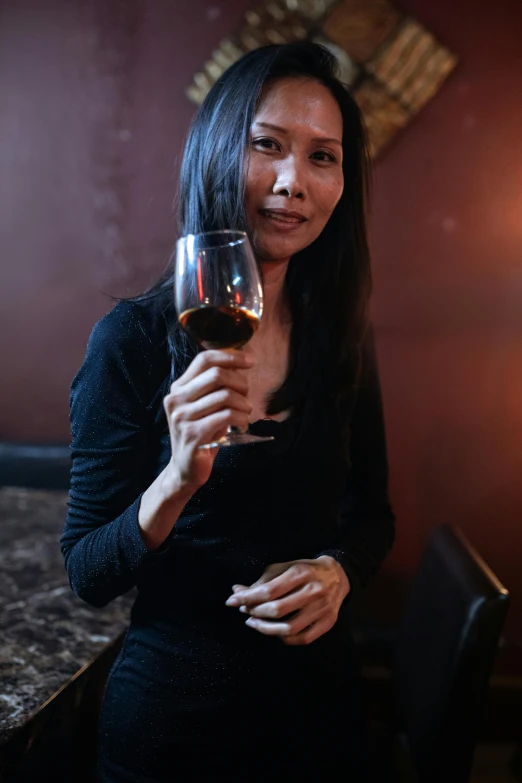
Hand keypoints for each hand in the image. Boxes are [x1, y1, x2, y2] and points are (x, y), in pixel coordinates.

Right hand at [162, 349, 253, 495]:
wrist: (186, 469)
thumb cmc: (202, 433)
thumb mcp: (206, 406)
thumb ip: (216, 387)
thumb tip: (242, 364)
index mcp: (178, 388)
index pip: (204, 360)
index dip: (230, 356)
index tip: (251, 361)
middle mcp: (176, 399)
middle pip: (216, 375)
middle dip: (240, 383)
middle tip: (247, 397)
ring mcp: (182, 417)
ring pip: (225, 396)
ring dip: (244, 405)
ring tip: (245, 415)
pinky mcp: (192, 435)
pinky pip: (226, 416)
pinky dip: (242, 419)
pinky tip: (242, 425)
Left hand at [225, 556, 349, 645]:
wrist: (338, 575)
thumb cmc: (305, 570)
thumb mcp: (284, 568)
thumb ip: (262, 581)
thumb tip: (236, 592)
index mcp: (300, 573)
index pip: (269, 591)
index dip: (248, 598)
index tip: (231, 601)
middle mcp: (313, 591)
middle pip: (277, 610)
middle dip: (255, 612)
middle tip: (244, 611)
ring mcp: (322, 609)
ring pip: (289, 629)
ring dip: (266, 629)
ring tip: (254, 622)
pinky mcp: (328, 623)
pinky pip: (302, 638)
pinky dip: (284, 638)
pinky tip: (274, 632)